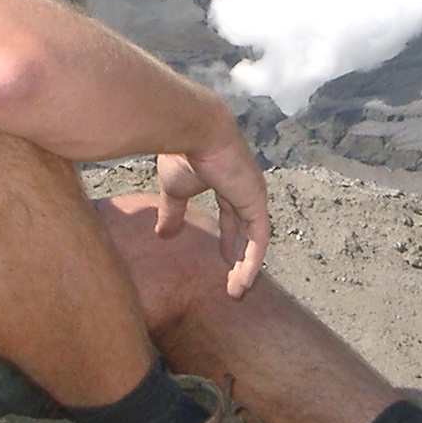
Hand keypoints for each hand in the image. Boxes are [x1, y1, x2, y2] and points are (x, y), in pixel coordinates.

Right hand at [155, 137, 270, 297]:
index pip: (233, 216)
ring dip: (247, 267)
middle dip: (241, 257)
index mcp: (225, 183)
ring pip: (255, 240)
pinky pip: (259, 240)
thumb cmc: (182, 153)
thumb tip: (162, 236)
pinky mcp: (256, 202)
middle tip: (234, 282)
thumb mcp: (174, 190)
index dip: (229, 239)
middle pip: (247, 231)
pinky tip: (243, 281)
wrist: (194, 130)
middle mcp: (244, 190)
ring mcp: (253, 196)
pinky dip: (252, 262)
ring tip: (238, 292)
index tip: (224, 260)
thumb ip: (172, 212)